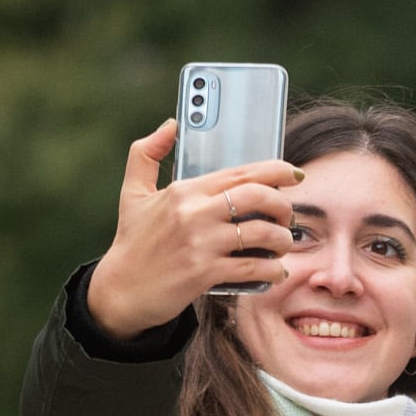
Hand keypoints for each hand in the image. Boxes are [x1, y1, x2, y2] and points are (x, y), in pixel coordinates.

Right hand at [83, 120, 303, 338]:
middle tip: (288, 218)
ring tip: (282, 246)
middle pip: (258, 196)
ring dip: (283, 240)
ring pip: (263, 233)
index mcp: (184, 191)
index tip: (295, 175)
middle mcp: (193, 212)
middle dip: (284, 206)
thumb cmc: (132, 242)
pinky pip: (254, 267)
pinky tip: (276, 271)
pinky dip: (273, 270)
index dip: (276, 170)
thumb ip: (146, 154)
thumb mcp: (133, 193)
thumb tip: (170, 124)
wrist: (120, 290)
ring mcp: (200, 243)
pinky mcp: (205, 273)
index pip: (240, 173)